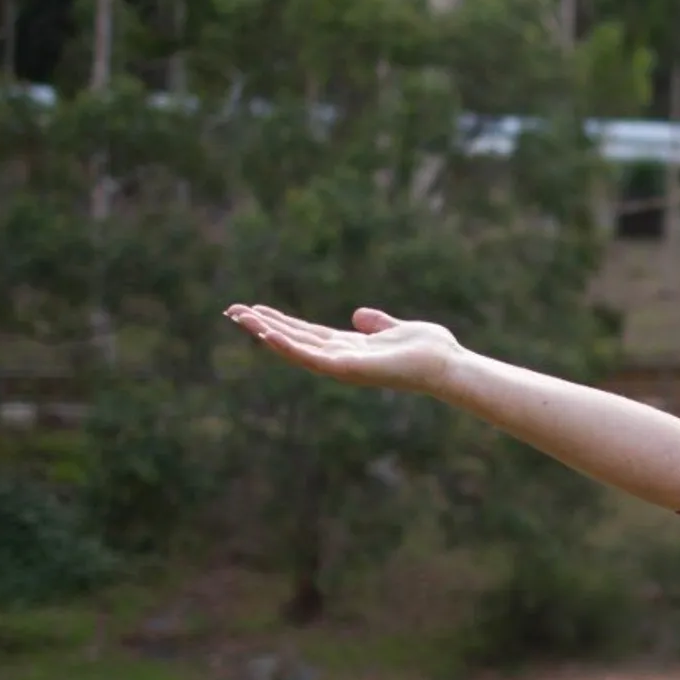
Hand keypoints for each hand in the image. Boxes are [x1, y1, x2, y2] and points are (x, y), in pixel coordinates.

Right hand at [224, 304, 463, 394]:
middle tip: (232, 311)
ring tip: (239, 318)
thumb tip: (359, 315)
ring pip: (296, 348)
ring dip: (266, 333)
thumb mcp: (397, 328)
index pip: (307, 334)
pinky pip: (312, 357)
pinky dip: (288, 347)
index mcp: (350, 348)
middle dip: (263, 326)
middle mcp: (342, 358)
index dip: (280, 322)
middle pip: (294, 339)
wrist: (448, 365)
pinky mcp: (348, 370)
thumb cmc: (430, 350)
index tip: (254, 310)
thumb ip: (377, 323)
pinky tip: (267, 334)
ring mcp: (343, 366)